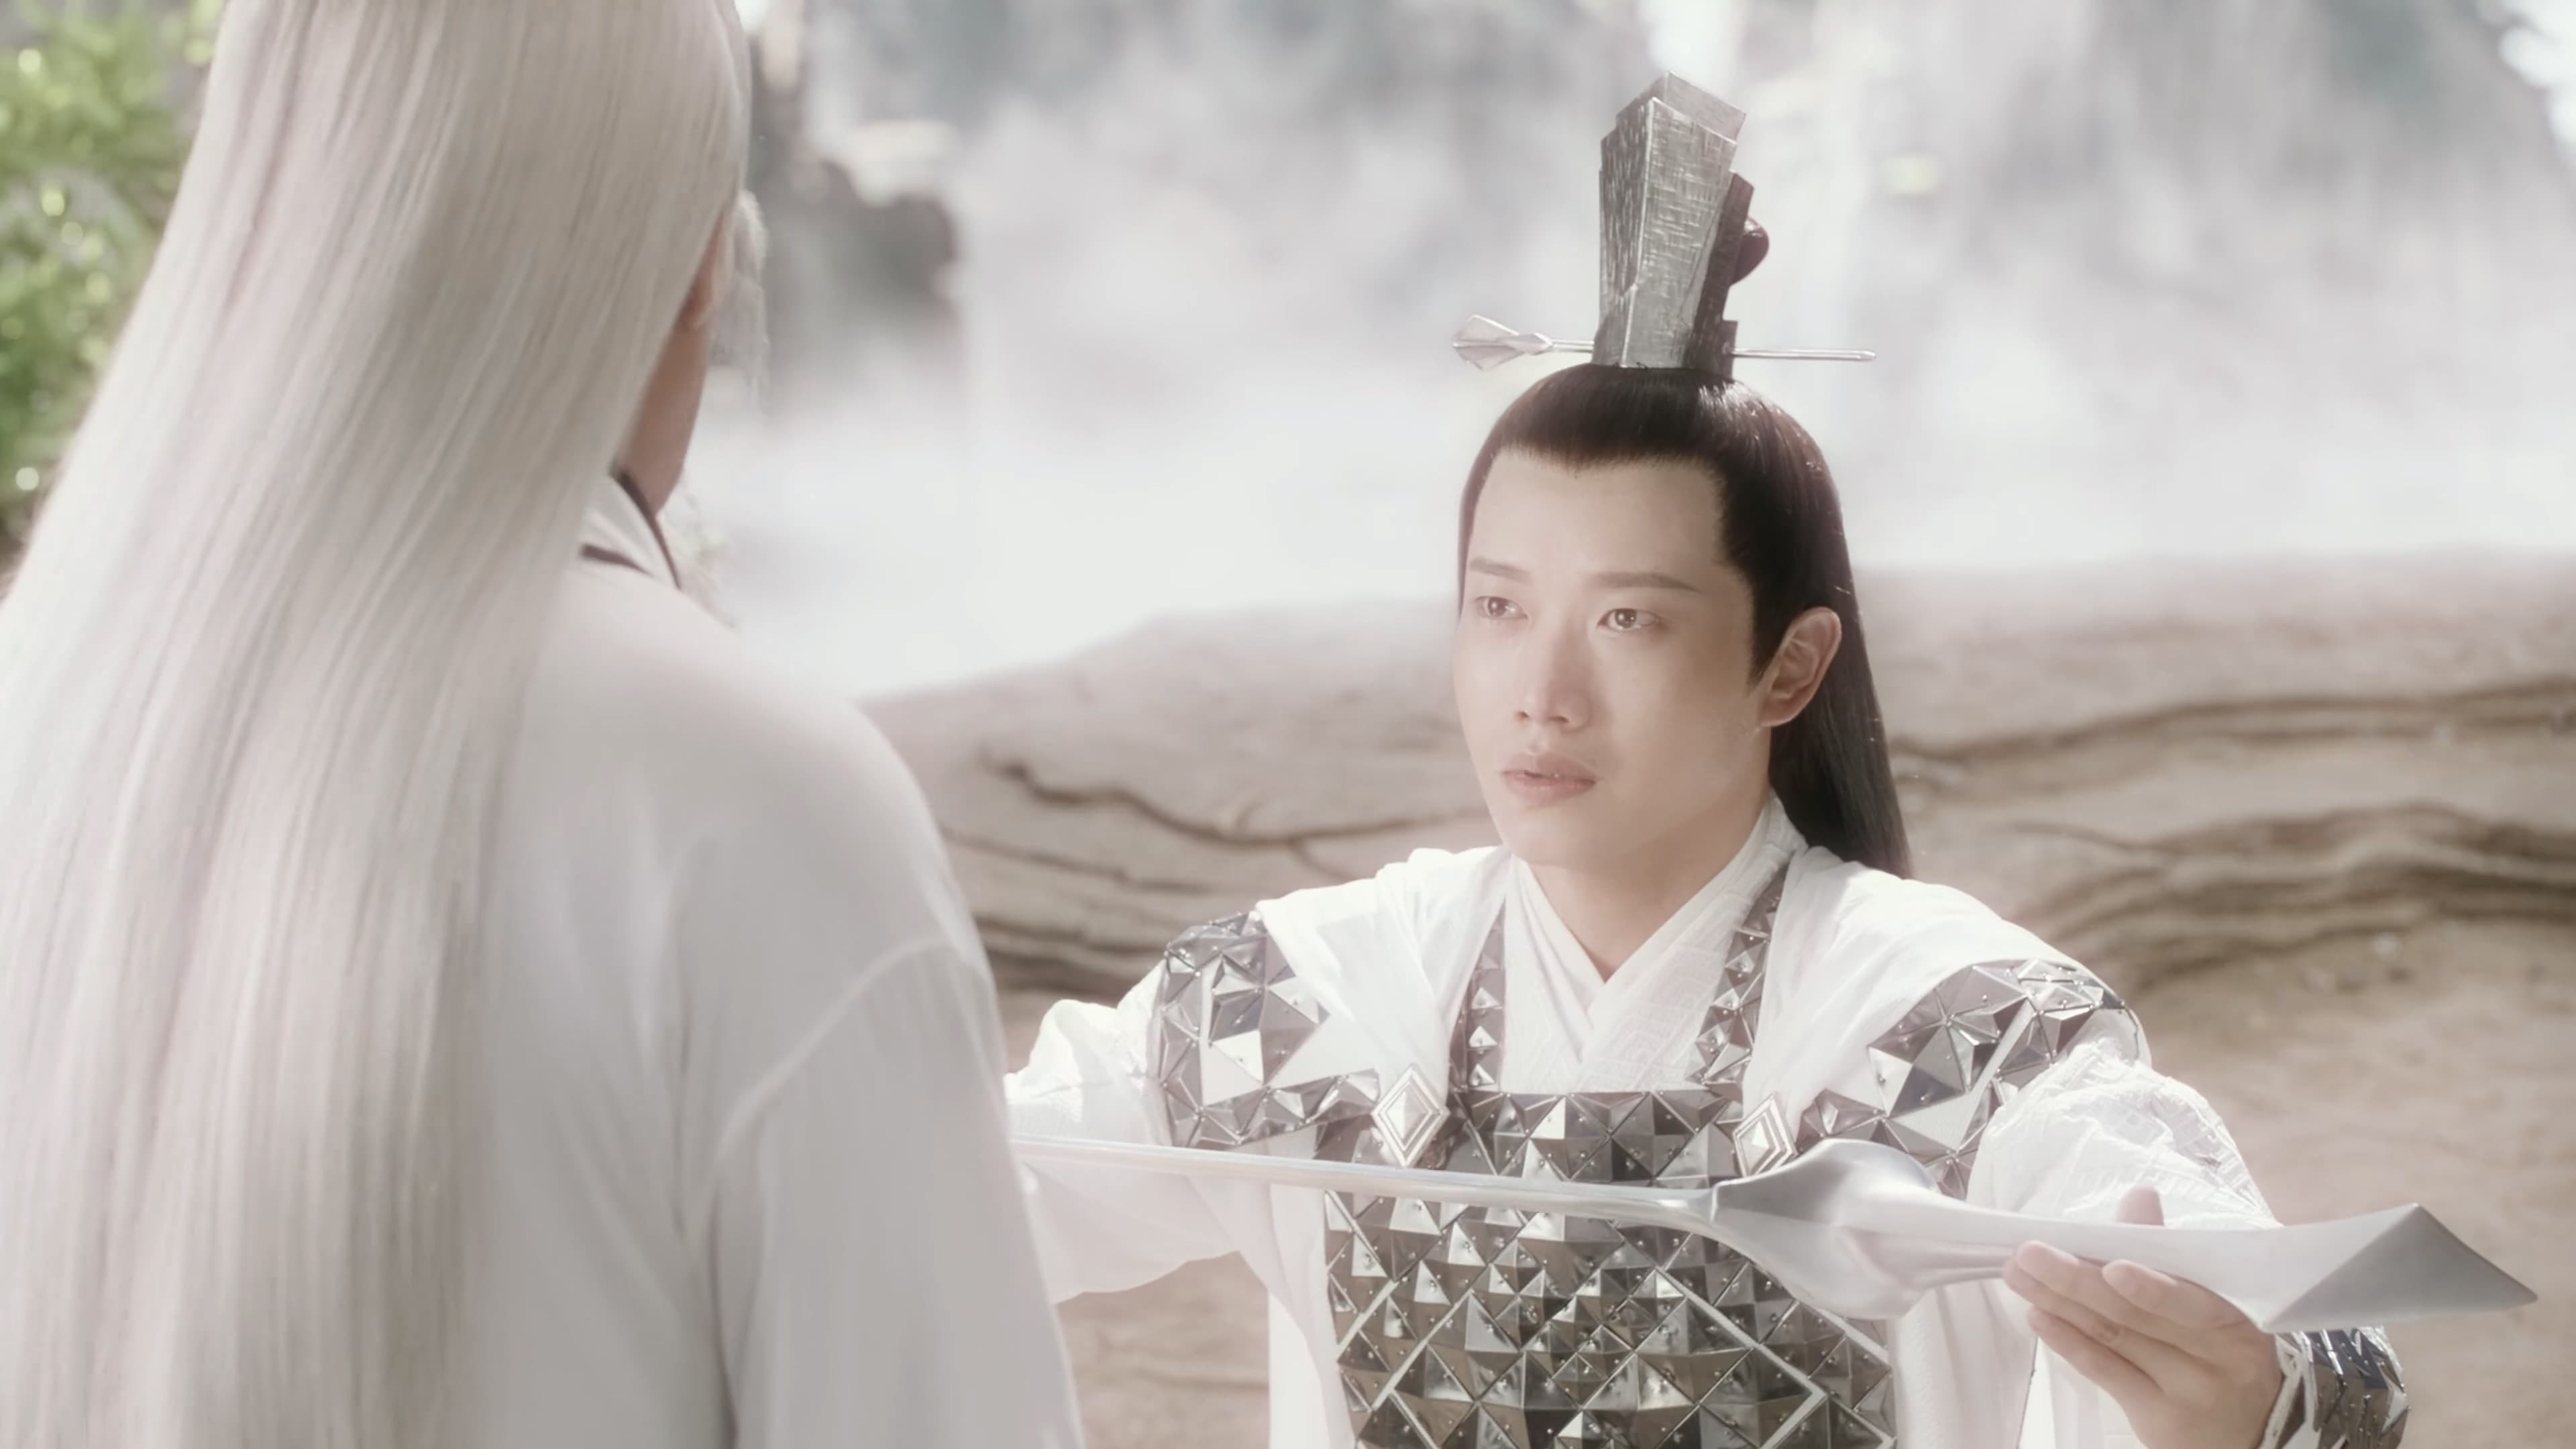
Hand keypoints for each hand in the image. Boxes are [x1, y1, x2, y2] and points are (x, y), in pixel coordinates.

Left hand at [2003, 1185, 2285, 1448]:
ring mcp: (2186, 1394)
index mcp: (2238, 1324)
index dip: (2154, 1286)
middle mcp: (2217, 1363)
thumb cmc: (2229, 1351)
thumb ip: (2174, 1253)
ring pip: (2114, 1339)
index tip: (2113, 1262)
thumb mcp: (2218, 1303)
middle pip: (2138, 1318)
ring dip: (2060, 1303)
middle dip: (2078, 1281)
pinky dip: (2069, 1342)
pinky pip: (2106, 1373)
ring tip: (2019, 1273)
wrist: (2257, 1429)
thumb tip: (2140, 1196)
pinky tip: (2038, 1316)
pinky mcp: (2158, 1420)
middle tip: (2029, 1252)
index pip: (2193, 1304)